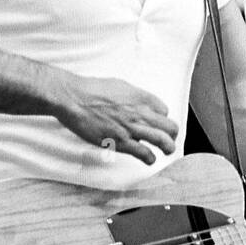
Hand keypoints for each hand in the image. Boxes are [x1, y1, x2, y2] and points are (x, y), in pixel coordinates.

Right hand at [50, 72, 178, 165]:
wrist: (74, 99)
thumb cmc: (91, 90)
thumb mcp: (119, 85)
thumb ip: (133, 96)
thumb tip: (139, 104)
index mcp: (141, 97)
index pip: (164, 111)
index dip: (161, 119)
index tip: (156, 123)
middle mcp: (141, 112)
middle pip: (170, 127)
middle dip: (171, 135)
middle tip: (168, 140)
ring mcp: (133, 128)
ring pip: (164, 141)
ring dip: (167, 148)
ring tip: (165, 151)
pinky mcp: (122, 142)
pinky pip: (145, 153)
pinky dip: (150, 158)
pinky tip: (148, 159)